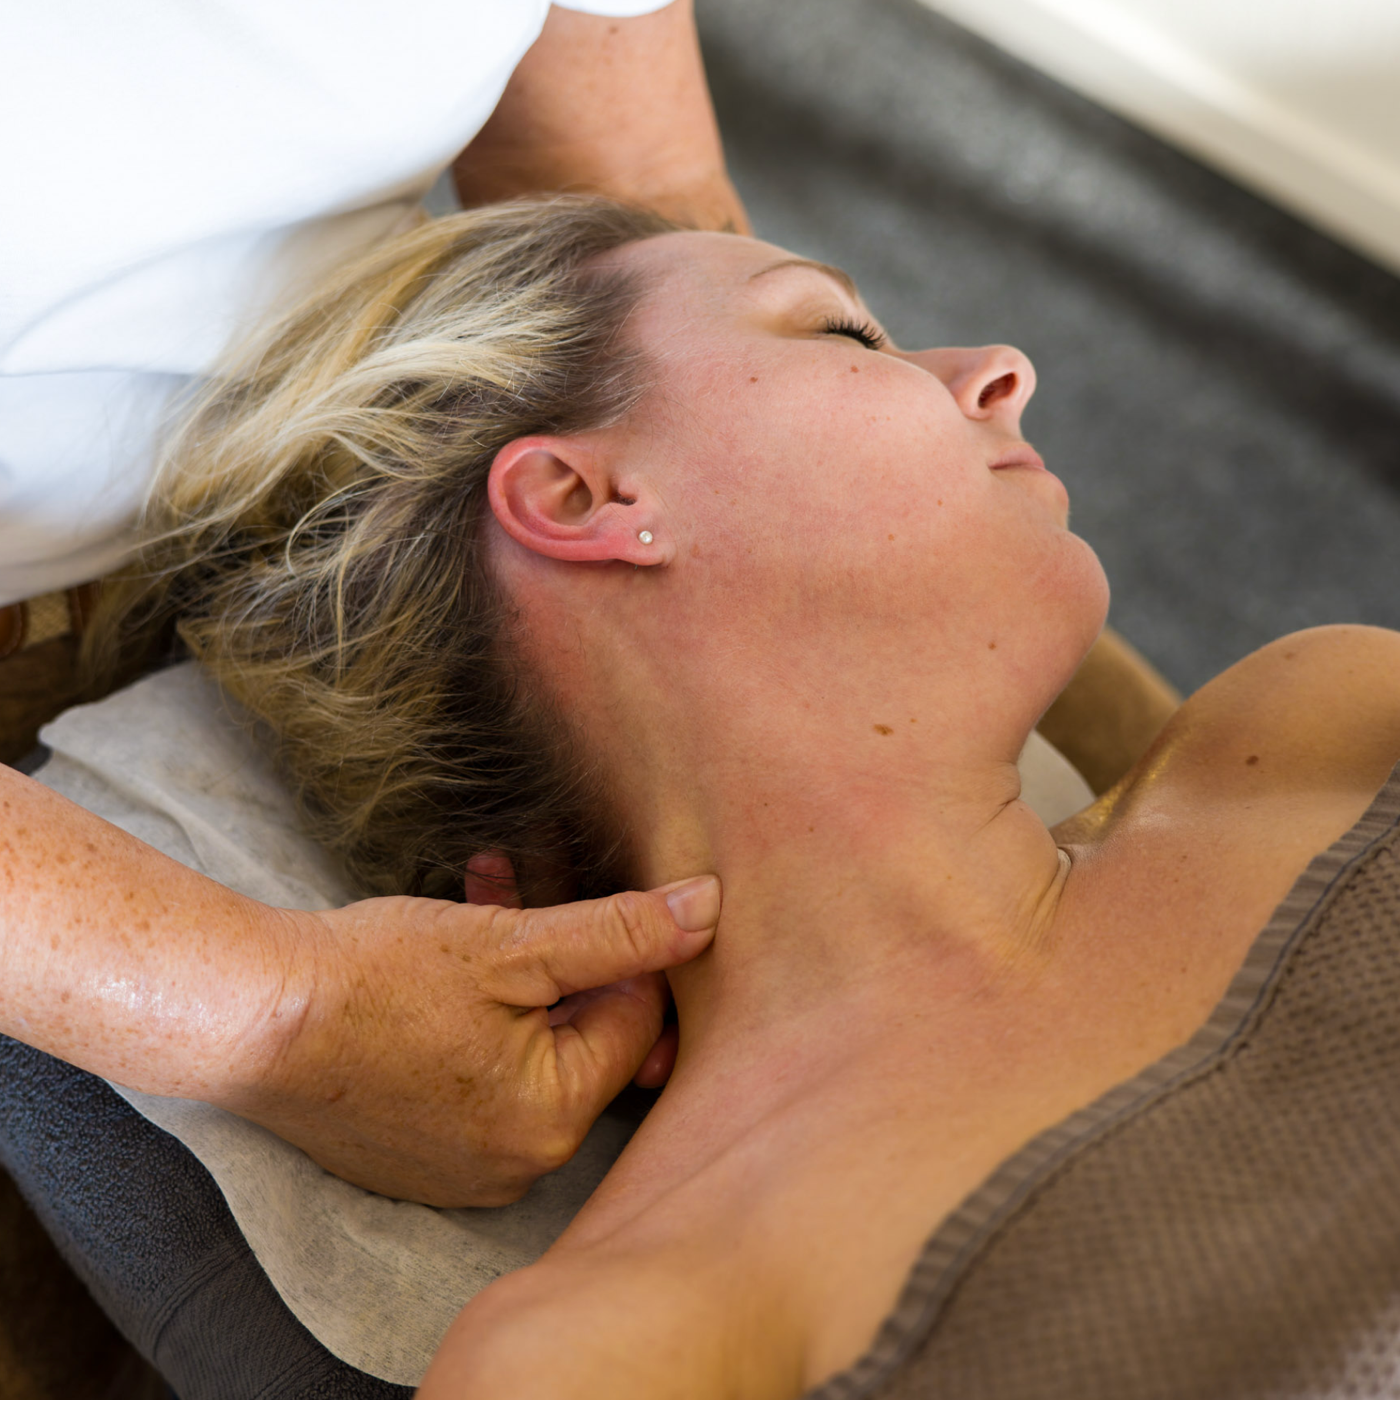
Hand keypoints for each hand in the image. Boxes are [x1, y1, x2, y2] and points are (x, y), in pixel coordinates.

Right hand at [219, 876, 719, 1206]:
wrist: (248, 1019)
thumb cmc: (377, 980)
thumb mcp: (513, 945)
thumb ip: (620, 932)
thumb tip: (709, 911)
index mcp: (550, 1122)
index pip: (636, 1025)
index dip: (618, 951)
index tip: (577, 900)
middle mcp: (517, 1162)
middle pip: (582, 1036)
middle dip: (566, 953)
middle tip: (531, 888)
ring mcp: (466, 1163)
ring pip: (531, 1044)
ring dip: (522, 967)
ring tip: (489, 892)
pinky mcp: (424, 1149)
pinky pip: (482, 1071)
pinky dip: (482, 1009)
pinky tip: (454, 949)